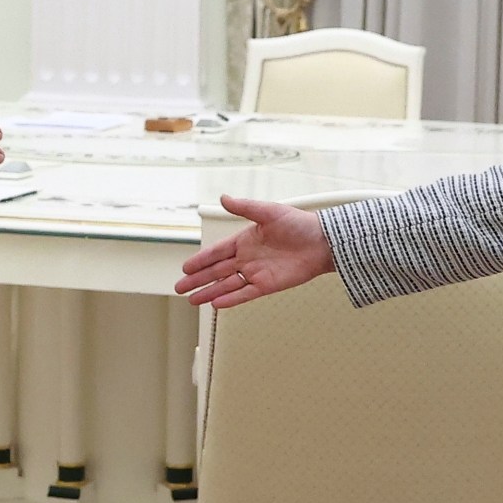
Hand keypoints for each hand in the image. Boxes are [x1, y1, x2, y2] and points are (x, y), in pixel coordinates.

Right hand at [177, 195, 336, 307]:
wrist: (322, 242)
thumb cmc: (300, 224)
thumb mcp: (269, 211)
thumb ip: (244, 207)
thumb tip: (223, 198)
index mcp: (245, 240)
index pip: (216, 252)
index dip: (200, 259)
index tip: (185, 268)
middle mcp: (248, 258)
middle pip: (217, 271)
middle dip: (197, 280)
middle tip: (180, 288)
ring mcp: (257, 272)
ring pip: (227, 285)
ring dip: (209, 291)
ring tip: (193, 300)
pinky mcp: (268, 285)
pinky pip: (245, 293)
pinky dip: (230, 298)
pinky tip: (216, 303)